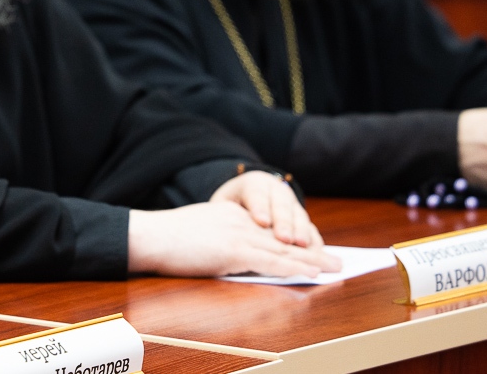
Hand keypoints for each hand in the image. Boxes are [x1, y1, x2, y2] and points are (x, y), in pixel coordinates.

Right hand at [127, 199, 337, 277]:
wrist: (151, 235)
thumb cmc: (167, 238)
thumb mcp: (201, 231)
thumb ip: (223, 238)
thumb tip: (236, 255)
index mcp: (232, 214)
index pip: (271, 229)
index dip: (295, 241)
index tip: (314, 248)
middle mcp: (240, 221)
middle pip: (283, 238)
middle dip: (311, 249)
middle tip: (335, 258)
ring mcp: (238, 235)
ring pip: (283, 249)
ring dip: (311, 260)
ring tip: (333, 266)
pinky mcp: (233, 250)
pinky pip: (270, 261)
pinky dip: (293, 268)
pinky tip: (309, 272)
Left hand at [210, 171, 332, 257]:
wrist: (243, 200)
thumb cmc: (227, 209)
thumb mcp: (222, 209)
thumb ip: (224, 217)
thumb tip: (218, 232)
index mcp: (252, 183)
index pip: (255, 194)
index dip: (259, 208)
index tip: (261, 221)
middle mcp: (275, 190)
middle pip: (281, 204)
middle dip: (284, 222)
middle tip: (285, 238)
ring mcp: (291, 203)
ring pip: (298, 215)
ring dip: (302, 231)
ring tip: (302, 246)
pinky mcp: (301, 218)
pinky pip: (310, 227)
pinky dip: (314, 240)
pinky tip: (317, 252)